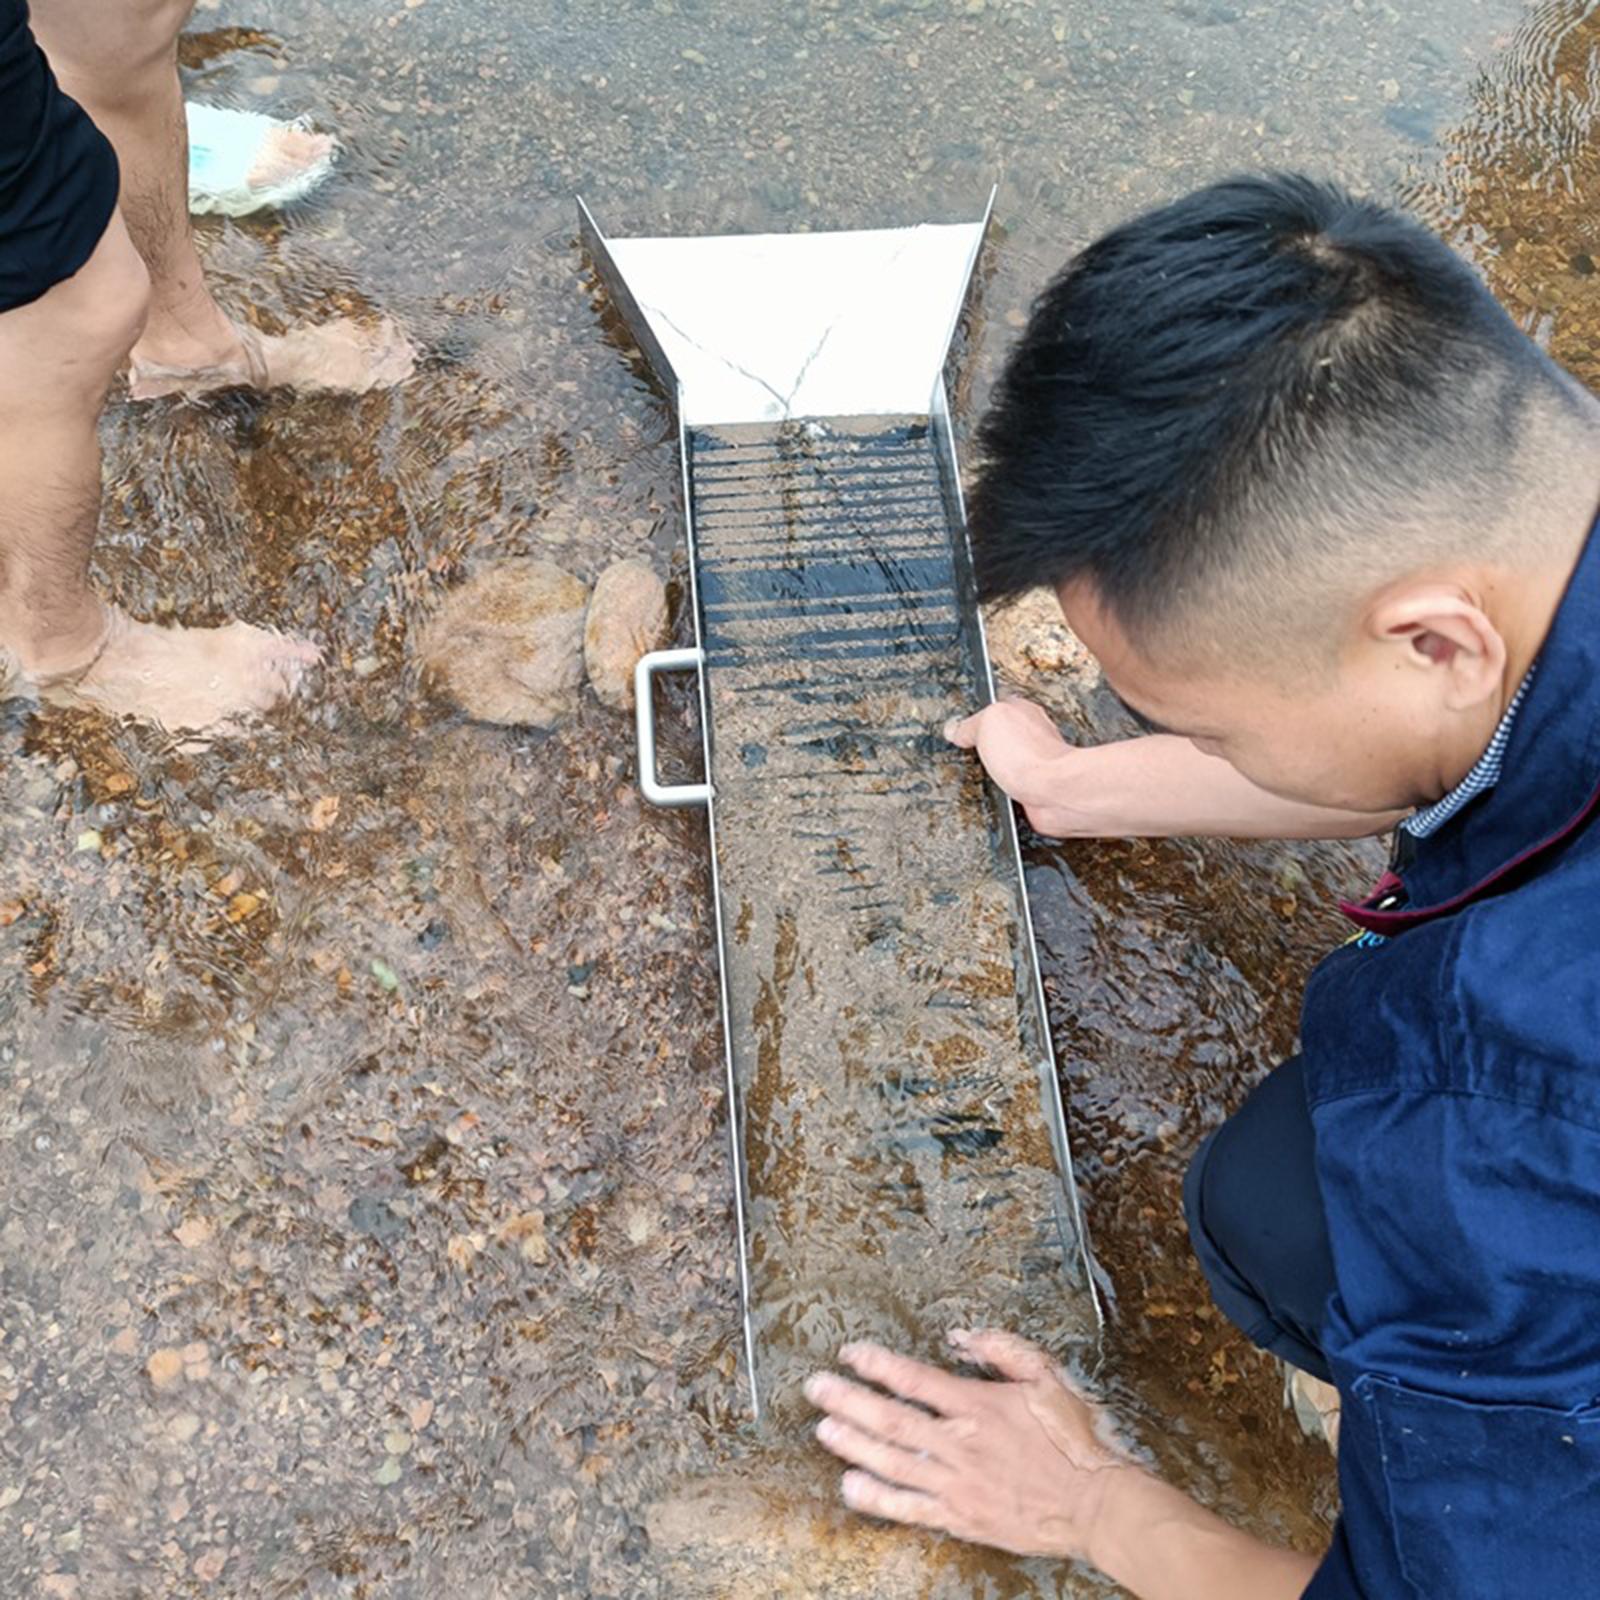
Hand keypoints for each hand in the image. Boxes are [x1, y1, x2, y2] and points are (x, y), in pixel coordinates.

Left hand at [804, 1329, 1140, 1562]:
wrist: (1099, 1505)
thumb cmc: (1075, 1439)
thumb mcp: (1047, 1375)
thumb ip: (1002, 1349)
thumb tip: (961, 1334)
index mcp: (978, 1406)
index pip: (914, 1380)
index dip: (877, 1364)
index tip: (850, 1353)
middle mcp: (961, 1445)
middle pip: (891, 1420)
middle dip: (848, 1401)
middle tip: (816, 1388)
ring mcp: (957, 1484)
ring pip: (892, 1463)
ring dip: (853, 1445)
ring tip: (823, 1429)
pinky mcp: (961, 1517)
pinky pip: (909, 1508)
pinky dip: (877, 1498)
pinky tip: (850, 1486)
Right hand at [945, 700, 1084, 836]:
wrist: (1053, 792)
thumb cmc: (1029, 755)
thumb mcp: (986, 723)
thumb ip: (969, 724)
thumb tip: (955, 729)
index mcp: (1022, 711)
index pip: (997, 706)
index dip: (978, 716)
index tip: (962, 729)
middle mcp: (1033, 735)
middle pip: (1005, 736)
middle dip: (987, 746)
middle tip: (970, 753)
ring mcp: (1038, 763)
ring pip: (1010, 764)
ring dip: (997, 771)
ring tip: (984, 775)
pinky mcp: (1039, 788)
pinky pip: (1015, 789)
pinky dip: (1006, 792)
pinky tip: (999, 793)